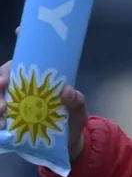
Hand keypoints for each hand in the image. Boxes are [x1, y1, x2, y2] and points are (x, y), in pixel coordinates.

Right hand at [0, 27, 88, 160]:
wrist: (67, 146)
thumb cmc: (72, 122)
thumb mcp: (79, 111)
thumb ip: (77, 102)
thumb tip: (67, 91)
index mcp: (43, 79)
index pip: (32, 56)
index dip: (25, 41)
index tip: (20, 30)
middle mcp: (26, 85)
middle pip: (8, 72)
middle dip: (2, 76)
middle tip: (2, 85)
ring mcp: (17, 100)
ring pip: (0, 91)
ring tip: (2, 110)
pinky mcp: (10, 116)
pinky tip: (1, 122)